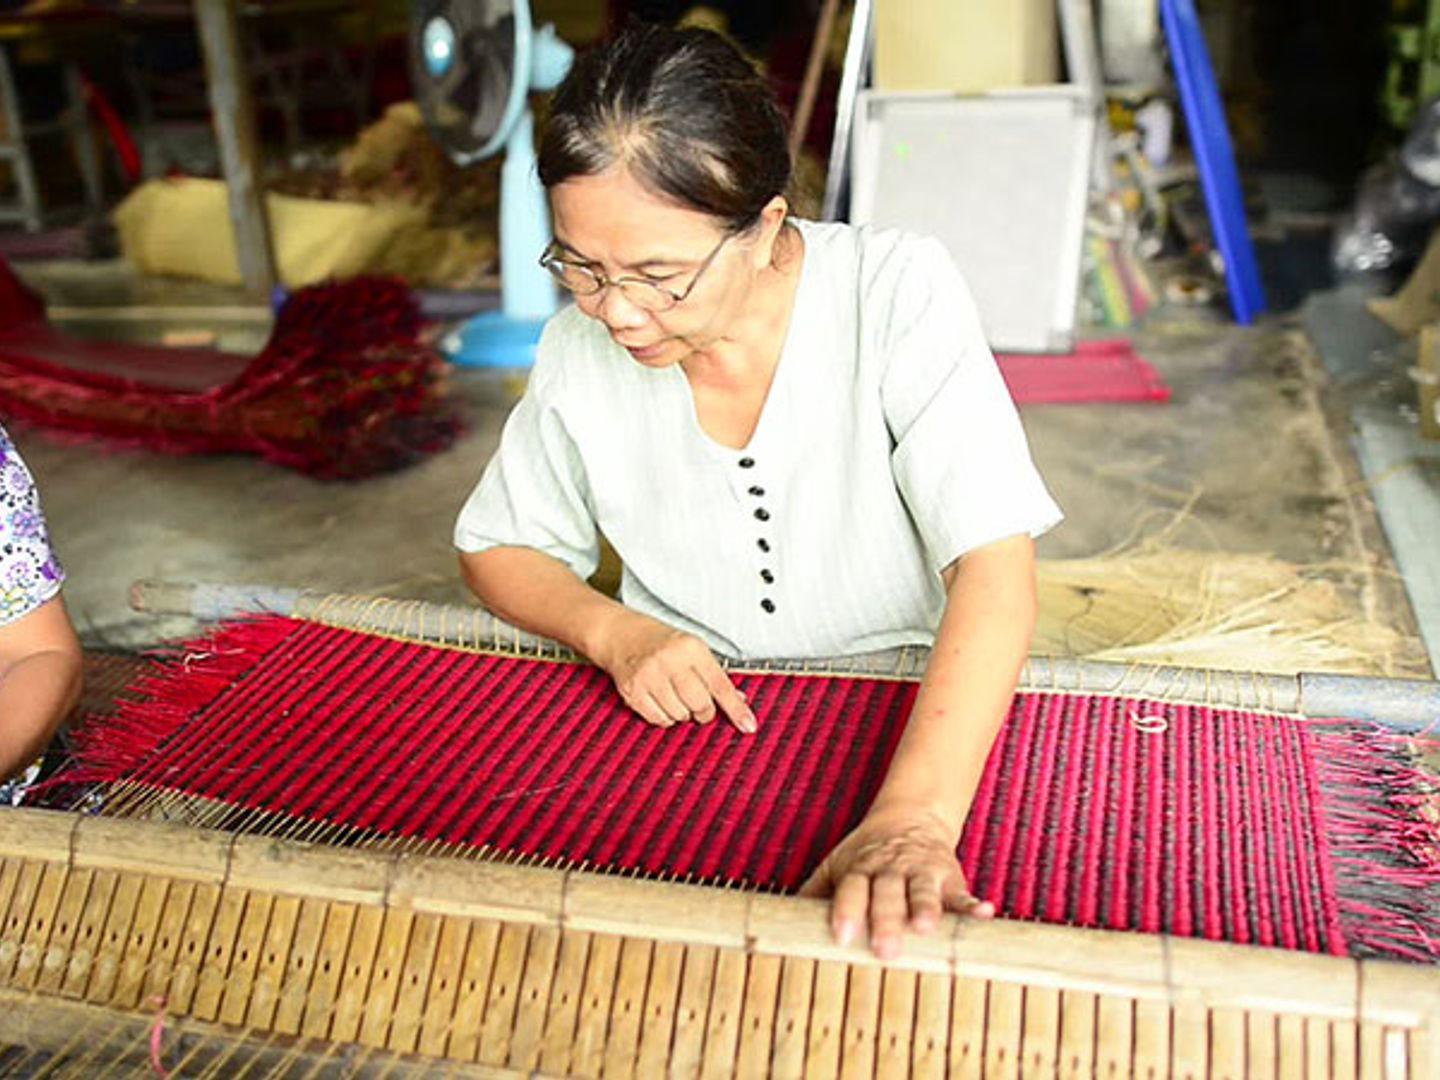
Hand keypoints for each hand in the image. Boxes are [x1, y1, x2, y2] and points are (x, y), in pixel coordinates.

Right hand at [594, 613, 756, 733]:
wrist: (621, 636)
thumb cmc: (661, 642)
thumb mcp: (693, 649)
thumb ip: (715, 675)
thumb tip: (739, 701)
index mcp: (690, 648)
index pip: (720, 684)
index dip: (736, 709)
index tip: (748, 725)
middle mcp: (670, 660)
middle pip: (700, 704)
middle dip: (704, 711)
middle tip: (699, 704)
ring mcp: (649, 676)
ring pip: (679, 715)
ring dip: (682, 713)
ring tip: (675, 696)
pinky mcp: (633, 691)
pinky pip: (658, 720)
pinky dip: (664, 717)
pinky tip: (661, 701)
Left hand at [799, 806, 992, 959]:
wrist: (909, 819)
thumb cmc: (866, 856)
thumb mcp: (836, 867)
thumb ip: (813, 893)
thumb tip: (774, 923)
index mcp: (860, 870)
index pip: (851, 889)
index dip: (847, 910)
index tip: (841, 935)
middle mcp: (890, 871)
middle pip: (887, 894)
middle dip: (886, 919)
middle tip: (885, 949)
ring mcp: (921, 873)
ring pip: (922, 892)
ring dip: (926, 908)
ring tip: (927, 928)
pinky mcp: (950, 878)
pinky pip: (962, 893)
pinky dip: (973, 905)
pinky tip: (985, 914)